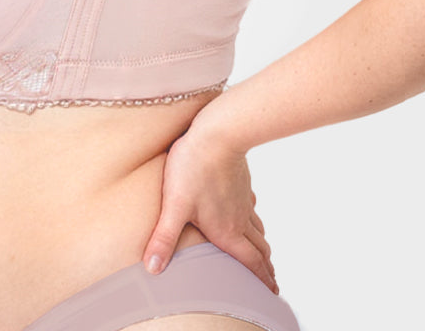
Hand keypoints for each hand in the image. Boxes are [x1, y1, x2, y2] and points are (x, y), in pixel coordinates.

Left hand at [141, 121, 277, 292]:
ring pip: (257, 227)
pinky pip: (250, 205)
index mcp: (227, 231)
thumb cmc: (194, 168)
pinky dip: (253, 218)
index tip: (272, 292)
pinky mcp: (241, 181)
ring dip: (261, 244)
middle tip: (271, 281)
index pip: (250, 262)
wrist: (218, 132)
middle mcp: (239, 218)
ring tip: (263, 253)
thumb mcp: (175, 206)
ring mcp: (242, 199)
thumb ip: (164, 238)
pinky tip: (248, 213)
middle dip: (265, 267)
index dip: (262, 280)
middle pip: (258, 248)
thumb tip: (153, 268)